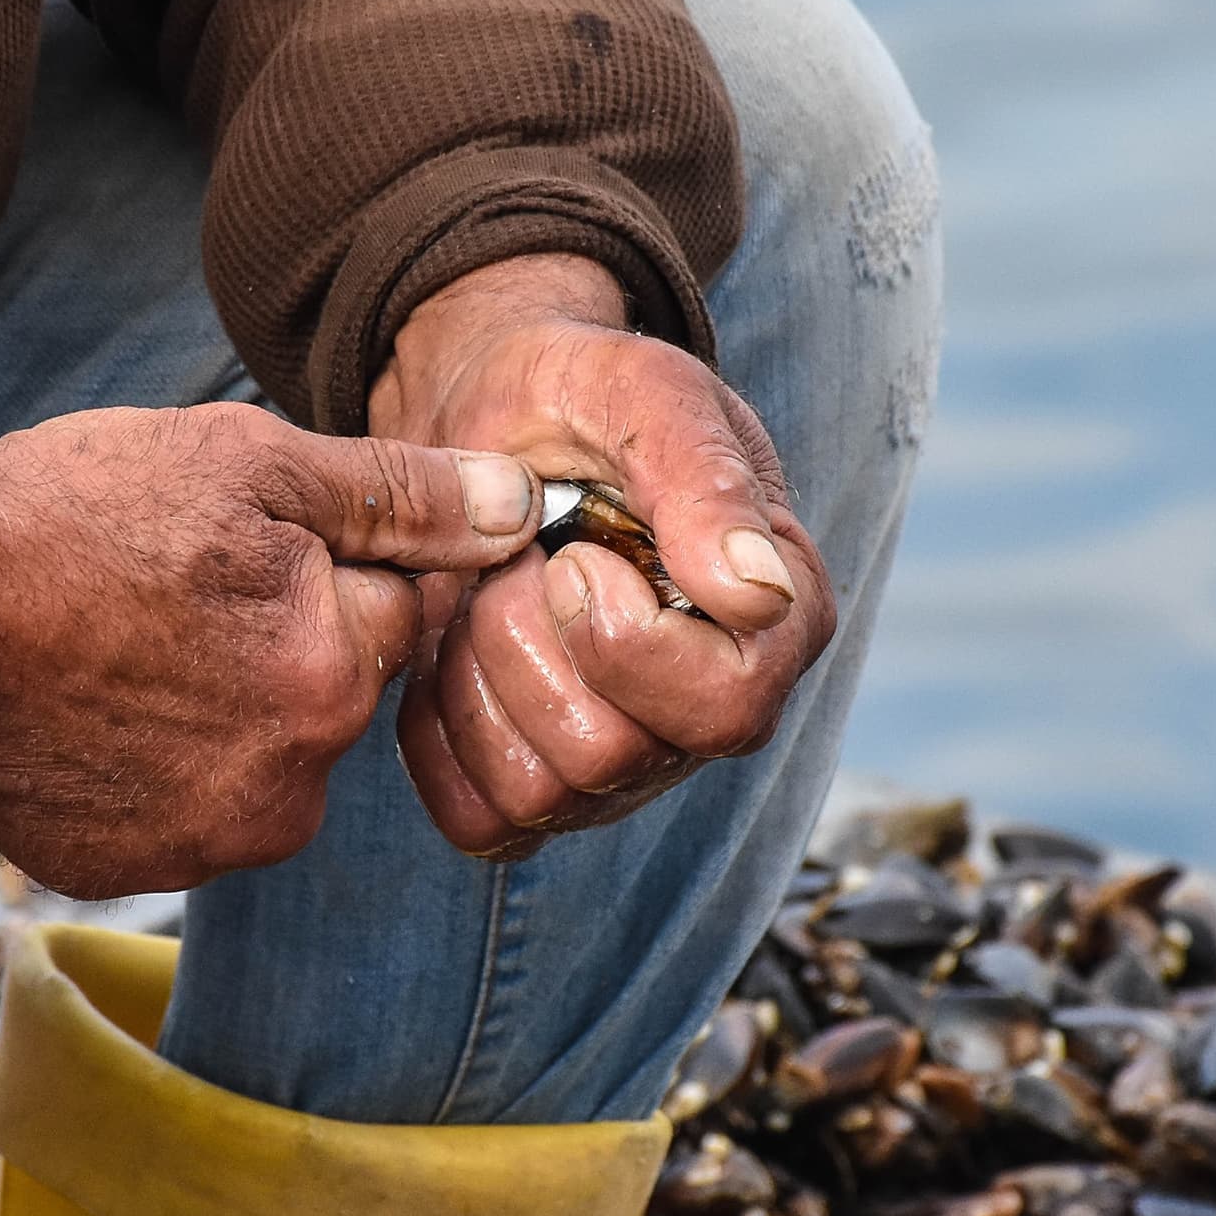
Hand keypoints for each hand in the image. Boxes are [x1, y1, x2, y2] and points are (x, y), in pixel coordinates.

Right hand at [0, 403, 537, 896]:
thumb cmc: (70, 514)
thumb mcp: (250, 462)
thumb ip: (403, 496)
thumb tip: (527, 508)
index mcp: (332, 680)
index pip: (395, 616)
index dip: (328, 564)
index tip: (240, 544)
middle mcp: (285, 789)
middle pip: (327, 698)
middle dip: (279, 644)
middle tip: (169, 588)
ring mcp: (198, 846)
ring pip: (258, 762)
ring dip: (219, 711)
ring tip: (121, 645)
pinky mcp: (120, 874)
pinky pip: (176, 813)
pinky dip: (149, 767)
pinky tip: (86, 705)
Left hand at [370, 253, 835, 859]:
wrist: (491, 417)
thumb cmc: (583, 398)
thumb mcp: (645, 394)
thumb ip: (706, 480)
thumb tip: (757, 591)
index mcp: (776, 620)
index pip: (725, 709)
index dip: (624, 643)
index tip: (569, 556)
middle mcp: (715, 707)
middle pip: (613, 757)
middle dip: (526, 645)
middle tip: (515, 561)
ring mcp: (632, 761)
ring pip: (539, 794)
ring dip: (476, 679)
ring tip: (484, 595)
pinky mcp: (544, 788)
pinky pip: (481, 821)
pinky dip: (438, 735)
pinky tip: (449, 651)